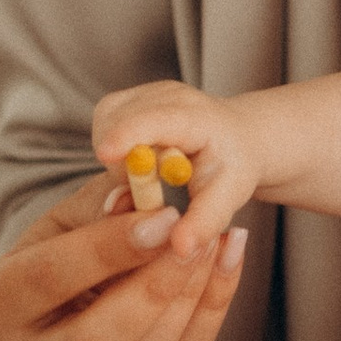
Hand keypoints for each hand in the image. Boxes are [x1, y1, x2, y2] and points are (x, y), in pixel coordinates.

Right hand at [0, 164, 244, 340]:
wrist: (76, 297)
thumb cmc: (70, 246)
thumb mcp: (73, 214)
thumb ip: (102, 202)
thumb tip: (134, 195)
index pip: (48, 278)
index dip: (108, 248)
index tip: (164, 217)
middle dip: (154, 289)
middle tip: (198, 239)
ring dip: (189, 303)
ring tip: (219, 246)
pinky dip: (208, 319)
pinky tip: (224, 269)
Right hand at [91, 78, 268, 270]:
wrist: (236, 140)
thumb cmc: (233, 167)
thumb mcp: (229, 198)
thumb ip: (204, 222)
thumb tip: (180, 249)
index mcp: (197, 116)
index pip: (156, 119)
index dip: (128, 134)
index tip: (106, 155)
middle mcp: (168, 96)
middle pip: (118, 118)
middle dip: (119, 161)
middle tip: (148, 187)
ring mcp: (147, 92)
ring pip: (105, 120)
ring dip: (115, 155)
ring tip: (149, 174)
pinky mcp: (131, 98)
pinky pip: (104, 120)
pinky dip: (113, 145)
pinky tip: (140, 161)